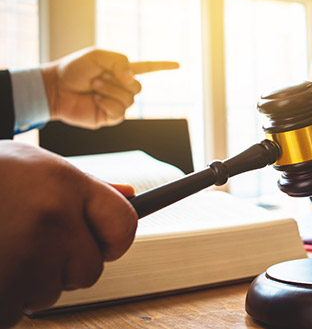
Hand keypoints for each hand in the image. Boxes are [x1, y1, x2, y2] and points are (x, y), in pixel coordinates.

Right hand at [0, 141, 137, 326]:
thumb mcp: (32, 167)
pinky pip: (14, 312)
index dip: (113, 239)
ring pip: (48, 293)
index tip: (101, 243)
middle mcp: (51, 219)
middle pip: (89, 270)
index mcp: (64, 184)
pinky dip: (0, 300)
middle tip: (24, 241)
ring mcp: (23, 258)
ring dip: (25, 281)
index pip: (124, 225)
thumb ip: (85, 187)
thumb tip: (132, 196)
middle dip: (62, 265)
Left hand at [42, 48, 178, 128]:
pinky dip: (108, 104)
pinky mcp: (109, 117)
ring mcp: (117, 103)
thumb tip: (131, 80)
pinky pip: (120, 112)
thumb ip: (120, 61)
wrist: (55, 88)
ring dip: (110, 91)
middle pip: (138, 87)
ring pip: (130, 99)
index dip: (163, 66)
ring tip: (93, 88)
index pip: (148, 68)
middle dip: (118, 82)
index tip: (179, 65)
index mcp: (121, 71)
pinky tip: (96, 101)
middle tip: (97, 78)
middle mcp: (122, 87)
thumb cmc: (74, 69)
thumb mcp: (99, 55)